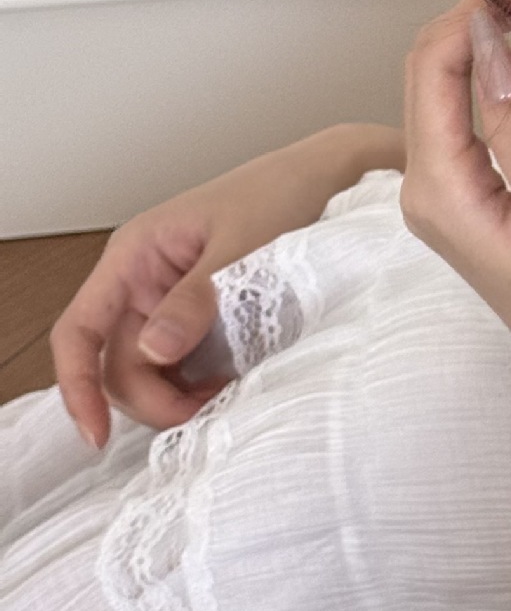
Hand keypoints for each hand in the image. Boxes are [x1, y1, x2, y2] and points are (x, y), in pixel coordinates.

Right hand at [51, 124, 403, 448]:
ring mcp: (173, 299)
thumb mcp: (242, 245)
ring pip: (152, 368)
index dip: (78, 386)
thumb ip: (198, 298)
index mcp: (135, 256)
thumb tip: (153, 351)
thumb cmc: (282, 192)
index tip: (97, 434)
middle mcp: (144, 280)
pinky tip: (230, 385)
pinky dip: (200, 382)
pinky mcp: (205, 314)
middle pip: (118, 362)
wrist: (332, 177)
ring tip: (223, 396)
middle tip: (201, 413)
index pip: (79, 331)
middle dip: (150, 397)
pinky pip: (186, 361)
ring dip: (177, 394)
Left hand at [399, 0, 510, 456]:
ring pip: (449, 82)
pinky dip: (498, 66)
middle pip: (434, 65)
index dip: (483, 7)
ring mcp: (446, 192)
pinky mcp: (472, 196)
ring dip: (493, 31)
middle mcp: (427, 186)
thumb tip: (491, 42)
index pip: (438, 66)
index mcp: (441, 190)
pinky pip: (466, 111)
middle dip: (487, 8)